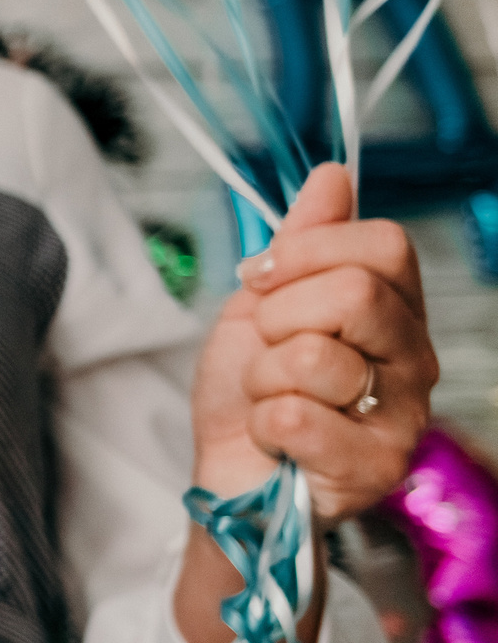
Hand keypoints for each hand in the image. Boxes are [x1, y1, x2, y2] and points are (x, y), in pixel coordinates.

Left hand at [190, 162, 434, 519]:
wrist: (228, 468)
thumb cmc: (249, 390)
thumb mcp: (262, 301)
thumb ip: (303, 241)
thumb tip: (334, 174)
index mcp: (394, 308)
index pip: (384, 244)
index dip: (306, 252)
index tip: (263, 280)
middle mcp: (414, 357)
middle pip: (355, 293)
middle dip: (278, 317)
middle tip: (267, 348)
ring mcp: (405, 415)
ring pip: (314, 358)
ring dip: (263, 378)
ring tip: (271, 398)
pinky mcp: (377, 467)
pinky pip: (296, 418)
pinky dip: (263, 424)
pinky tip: (277, 437)